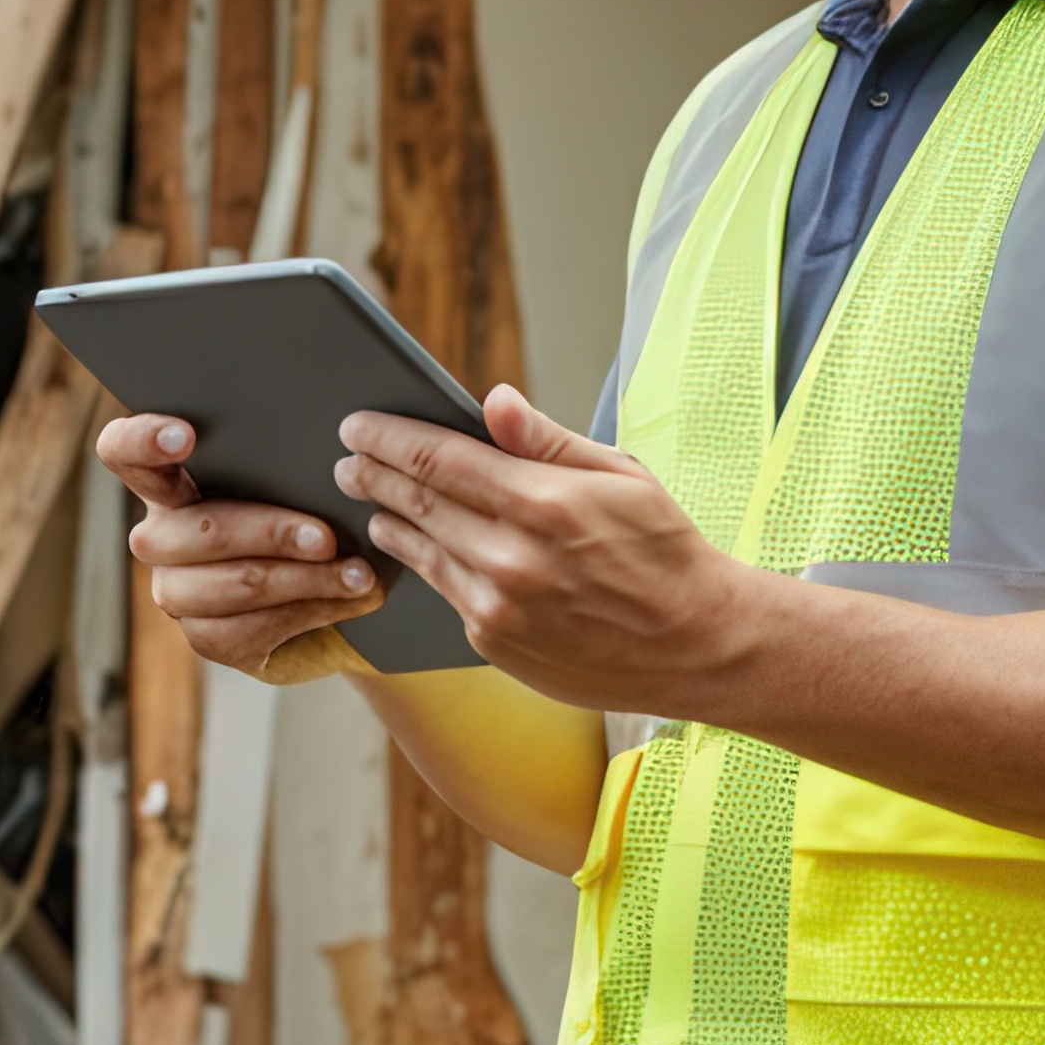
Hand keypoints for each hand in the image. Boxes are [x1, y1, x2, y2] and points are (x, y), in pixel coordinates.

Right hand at [98, 412, 384, 677]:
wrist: (311, 586)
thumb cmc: (296, 509)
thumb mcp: (287, 480)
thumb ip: (287, 463)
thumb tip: (342, 459)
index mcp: (167, 482)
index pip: (123, 451)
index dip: (142, 441)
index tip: (185, 436)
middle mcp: (159, 537)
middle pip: (201, 530)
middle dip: (272, 533)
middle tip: (327, 538)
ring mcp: (176, 590)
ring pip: (236, 585)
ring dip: (305, 580)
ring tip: (357, 575)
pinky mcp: (205, 636)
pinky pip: (253, 629)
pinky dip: (310, 612)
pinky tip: (347, 598)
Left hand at [333, 389, 770, 711]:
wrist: (697, 644)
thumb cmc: (663, 551)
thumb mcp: (619, 476)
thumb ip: (546, 441)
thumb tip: (492, 401)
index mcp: (542, 503)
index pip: (438, 459)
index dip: (388, 438)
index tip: (358, 425)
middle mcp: (510, 558)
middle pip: (416, 504)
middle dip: (373, 477)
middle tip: (347, 461)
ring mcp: (498, 607)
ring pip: (422, 552)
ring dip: (389, 522)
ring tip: (372, 503)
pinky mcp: (495, 643)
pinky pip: (447, 593)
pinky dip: (427, 564)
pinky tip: (417, 548)